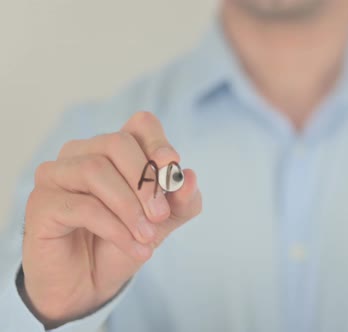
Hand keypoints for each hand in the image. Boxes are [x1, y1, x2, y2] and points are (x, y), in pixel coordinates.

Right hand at [20, 112, 201, 327]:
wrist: (90, 283)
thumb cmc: (124, 241)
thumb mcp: (164, 221)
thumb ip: (182, 200)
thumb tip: (189, 177)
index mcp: (114, 150)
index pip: (140, 124)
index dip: (158, 142)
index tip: (173, 171)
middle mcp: (81, 153)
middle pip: (117, 143)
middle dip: (146, 180)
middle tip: (161, 216)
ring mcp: (56, 175)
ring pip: (95, 170)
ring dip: (130, 207)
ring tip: (148, 237)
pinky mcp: (41, 203)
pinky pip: (83, 206)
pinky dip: (116, 229)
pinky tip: (134, 248)